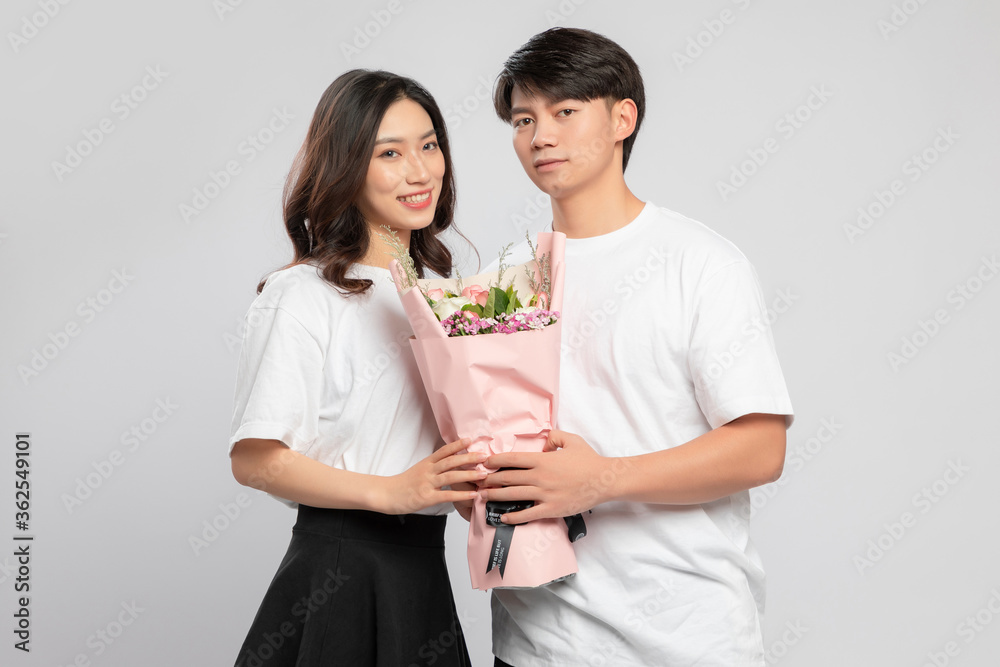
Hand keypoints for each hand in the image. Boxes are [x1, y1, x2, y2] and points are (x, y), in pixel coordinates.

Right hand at [375, 438, 487, 514]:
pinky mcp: (426, 497)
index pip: (444, 450)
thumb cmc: (403, 484)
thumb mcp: (418, 469)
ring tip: (483, 474)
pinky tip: (472, 495)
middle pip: (450, 461)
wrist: (386, 494)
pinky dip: (461, 495)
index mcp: (426, 463)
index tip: (470, 439)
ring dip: (469, 474)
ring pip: (450, 476)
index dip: (457, 445)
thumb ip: (433, 466)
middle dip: (469, 458)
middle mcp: (427, 471)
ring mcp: (427, 483)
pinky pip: (447, 495)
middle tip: (484, 456)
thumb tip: (450, 463)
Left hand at [480, 429, 625, 523]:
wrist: (604, 480)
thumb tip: (543, 443)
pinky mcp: (552, 509)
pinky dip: (513, 516)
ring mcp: (545, 494)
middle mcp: (540, 477)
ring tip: (483, 496)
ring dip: (495, 496)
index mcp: (543, 460)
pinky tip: (503, 517)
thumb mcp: (571, 440)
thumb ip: (554, 437)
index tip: (485, 463)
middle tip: (478, 481)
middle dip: (490, 479)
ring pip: (513, 495)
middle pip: (508, 478)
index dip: (496, 461)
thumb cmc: (589, 460)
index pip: (512, 460)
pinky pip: (528, 514)